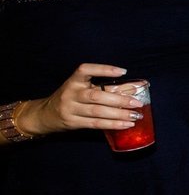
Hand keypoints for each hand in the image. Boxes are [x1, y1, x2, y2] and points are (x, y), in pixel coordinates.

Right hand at [18, 64, 144, 135]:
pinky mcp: (73, 122)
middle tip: (137, 102)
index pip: (86, 70)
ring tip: (136, 115)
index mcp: (74, 81)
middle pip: (97, 96)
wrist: (45, 114)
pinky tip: (126, 124)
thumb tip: (137, 86)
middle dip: (120, 99)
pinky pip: (95, 124)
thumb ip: (106, 87)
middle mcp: (71, 93)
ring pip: (97, 111)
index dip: (104, 69)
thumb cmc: (71, 98)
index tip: (123, 71)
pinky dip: (113, 124)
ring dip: (119, 114)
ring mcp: (70, 109)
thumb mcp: (82, 88)